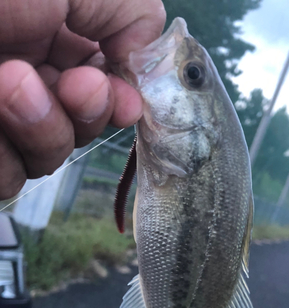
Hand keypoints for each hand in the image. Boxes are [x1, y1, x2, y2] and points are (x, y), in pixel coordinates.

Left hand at [0, 0, 165, 199]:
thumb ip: (131, 12)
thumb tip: (144, 59)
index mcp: (48, 33)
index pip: (100, 81)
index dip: (120, 99)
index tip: (130, 104)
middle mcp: (24, 75)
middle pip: (80, 126)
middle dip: (87, 115)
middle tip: (77, 89)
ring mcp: (0, 116)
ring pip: (47, 158)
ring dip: (44, 132)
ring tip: (10, 85)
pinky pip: (8, 179)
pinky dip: (4, 160)